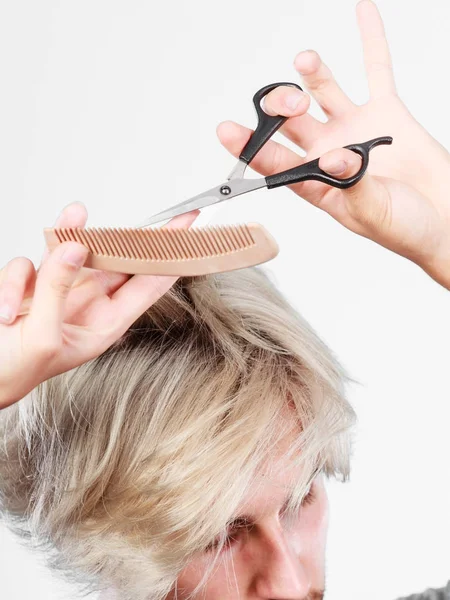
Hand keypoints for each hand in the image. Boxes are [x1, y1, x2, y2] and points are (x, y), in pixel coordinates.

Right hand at [0, 202, 198, 408]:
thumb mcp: (42, 335)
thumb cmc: (15, 371)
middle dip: (141, 238)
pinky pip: (28, 264)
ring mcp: (60, 291)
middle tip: (176, 217)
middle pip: (123, 261)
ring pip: (74, 250)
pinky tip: (6, 310)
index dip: (173, 261)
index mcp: (106, 324)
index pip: (149, 286)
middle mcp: (89, 304)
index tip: (195, 237)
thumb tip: (74, 248)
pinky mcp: (31, 283)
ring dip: (70, 234)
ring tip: (74, 216)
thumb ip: (57, 289)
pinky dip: (13, 281)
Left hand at [217, 0, 449, 288]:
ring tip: (305, 60)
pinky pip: (376, 71)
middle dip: (282, 108)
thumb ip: (352, 183)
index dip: (250, 146)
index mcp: (317, 184)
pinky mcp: (385, 113)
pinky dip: (371, 42)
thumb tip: (335, 156)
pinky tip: (362, 14)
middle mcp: (328, 153)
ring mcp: (354, 130)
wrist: (442, 218)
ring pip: (323, 93)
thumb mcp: (372, 212)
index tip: (227, 129)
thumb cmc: (403, 227)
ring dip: (311, 74)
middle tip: (290, 101)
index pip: (275, 163)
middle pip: (292, 124)